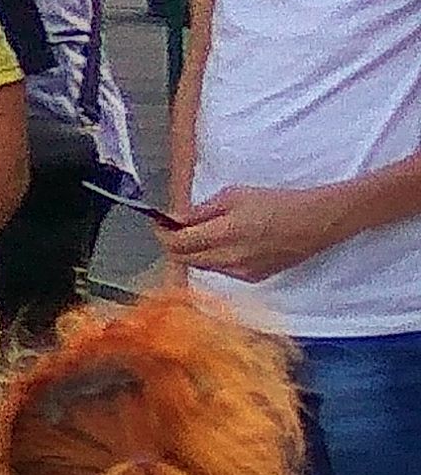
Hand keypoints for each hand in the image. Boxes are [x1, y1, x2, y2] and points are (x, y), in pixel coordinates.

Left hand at [162, 183, 352, 284]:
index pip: (178, 243)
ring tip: (198, 233)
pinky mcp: (253, 278)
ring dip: (192, 252)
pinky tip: (222, 244)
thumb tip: (174, 218)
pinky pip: (221, 270)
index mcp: (225, 234)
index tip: (158, 223)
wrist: (316, 222)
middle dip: (173, 244)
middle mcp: (231, 259)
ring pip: (201, 266)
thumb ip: (200, 211)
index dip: (162, 233)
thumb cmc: (277, 203)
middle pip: (184, 259)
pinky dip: (212, 259)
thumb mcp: (233, 196)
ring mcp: (242, 272)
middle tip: (172, 228)